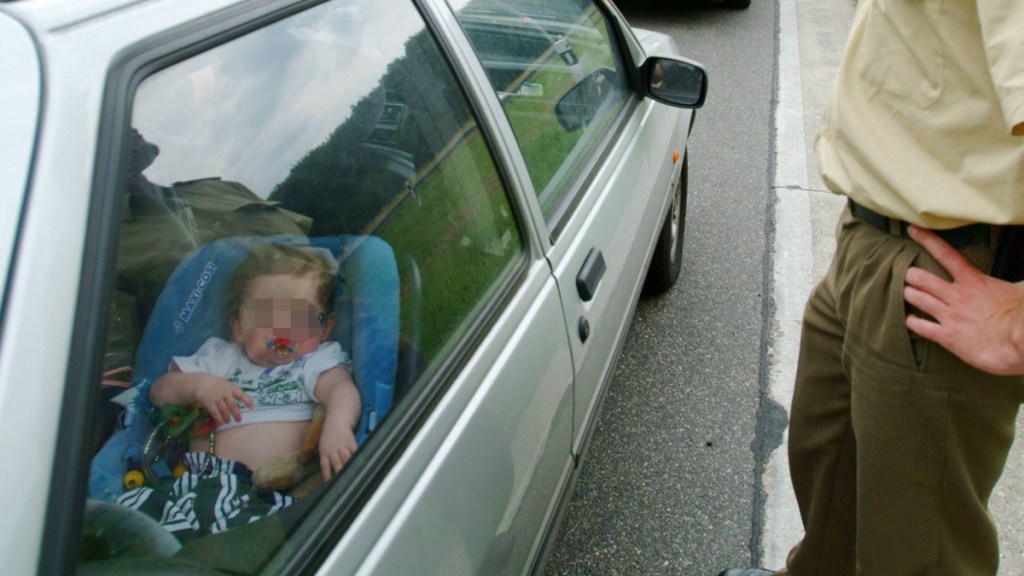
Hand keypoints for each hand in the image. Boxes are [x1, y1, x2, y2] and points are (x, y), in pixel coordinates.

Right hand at [193, 376, 253, 425]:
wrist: (201, 382)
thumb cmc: (216, 385)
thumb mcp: (226, 385)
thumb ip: (233, 392)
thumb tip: (243, 400)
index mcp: (231, 388)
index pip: (241, 394)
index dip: (247, 400)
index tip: (252, 407)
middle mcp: (225, 393)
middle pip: (232, 405)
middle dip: (236, 414)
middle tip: (239, 420)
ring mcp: (217, 398)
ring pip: (224, 410)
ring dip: (227, 417)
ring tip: (228, 421)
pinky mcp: (209, 403)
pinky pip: (215, 412)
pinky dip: (219, 418)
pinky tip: (221, 423)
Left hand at [318, 416, 356, 480]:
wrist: (338, 419)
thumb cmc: (329, 435)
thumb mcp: (323, 445)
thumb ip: (326, 457)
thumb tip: (328, 471)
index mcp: (324, 451)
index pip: (325, 465)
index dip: (327, 475)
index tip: (329, 484)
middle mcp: (333, 450)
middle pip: (337, 464)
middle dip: (340, 473)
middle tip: (343, 484)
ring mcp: (343, 446)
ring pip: (346, 459)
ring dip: (349, 467)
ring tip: (353, 477)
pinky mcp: (352, 443)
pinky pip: (355, 452)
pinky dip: (357, 458)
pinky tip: (361, 465)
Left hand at [904, 225, 1023, 374]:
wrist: (1019, 345)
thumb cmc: (1022, 316)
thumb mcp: (1022, 290)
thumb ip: (1019, 281)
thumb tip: (1022, 278)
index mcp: (974, 281)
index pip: (946, 255)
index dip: (927, 240)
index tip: (913, 230)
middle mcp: (957, 296)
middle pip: (921, 278)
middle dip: (911, 275)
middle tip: (907, 274)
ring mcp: (949, 316)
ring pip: (916, 298)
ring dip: (908, 293)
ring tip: (905, 291)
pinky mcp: (946, 336)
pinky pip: (919, 326)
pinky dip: (911, 322)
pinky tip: (909, 319)